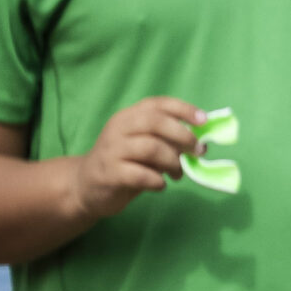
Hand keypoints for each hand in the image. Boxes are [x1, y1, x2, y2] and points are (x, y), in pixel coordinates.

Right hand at [70, 96, 203, 221]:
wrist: (86, 186)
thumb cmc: (125, 164)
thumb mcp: (147, 148)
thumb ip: (170, 143)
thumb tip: (203, 145)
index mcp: (129, 117)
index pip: (157, 104)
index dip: (183, 109)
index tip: (204, 120)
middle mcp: (118, 129)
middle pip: (155, 122)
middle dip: (183, 136)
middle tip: (196, 152)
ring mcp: (112, 150)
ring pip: (151, 148)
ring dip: (173, 162)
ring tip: (178, 174)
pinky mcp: (109, 173)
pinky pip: (141, 175)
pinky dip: (158, 181)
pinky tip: (160, 185)